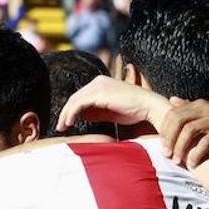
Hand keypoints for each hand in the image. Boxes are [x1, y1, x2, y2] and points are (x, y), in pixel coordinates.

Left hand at [56, 76, 171, 132]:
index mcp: (101, 83)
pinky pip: (80, 103)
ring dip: (66, 114)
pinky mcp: (100, 93)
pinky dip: (72, 113)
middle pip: (75, 97)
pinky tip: (70, 122)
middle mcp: (98, 81)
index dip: (71, 110)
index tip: (66, 123)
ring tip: (63, 127)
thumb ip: (95, 113)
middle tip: (60, 127)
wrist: (148, 106)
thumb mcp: (110, 112)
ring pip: (75, 100)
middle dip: (65, 113)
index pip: (81, 96)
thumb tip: (79, 116)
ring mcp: (98, 85)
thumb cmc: (134, 111)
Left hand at [159, 98, 208, 167]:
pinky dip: (197, 153)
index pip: (173, 114)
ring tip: (178, 161)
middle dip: (169, 139)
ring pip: (190, 131)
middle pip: (179, 121)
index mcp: (199, 104)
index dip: (164, 130)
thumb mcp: (208, 113)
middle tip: (166, 155)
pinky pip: (207, 141)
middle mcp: (207, 108)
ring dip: (181, 148)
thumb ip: (190, 107)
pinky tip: (193, 164)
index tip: (162, 146)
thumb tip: (171, 100)